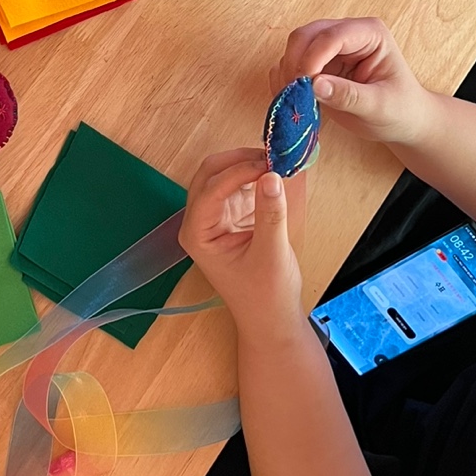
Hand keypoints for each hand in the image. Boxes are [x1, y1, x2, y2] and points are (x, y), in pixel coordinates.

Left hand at [179, 150, 305, 342]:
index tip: (267, 164)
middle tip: (271, 155)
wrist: (272, 319)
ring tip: (278, 162)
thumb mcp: (271, 253)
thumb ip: (270, 213)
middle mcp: (200, 222)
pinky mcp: (233, 217)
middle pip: (211, 175)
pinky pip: (240, 187)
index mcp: (197, 234)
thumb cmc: (266, 295)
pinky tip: (277, 175)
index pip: (211, 190)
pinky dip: (257, 178)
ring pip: (225, 176)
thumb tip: (271, 176)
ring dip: (249, 166)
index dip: (238, 172)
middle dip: (239, 161)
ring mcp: (216, 218)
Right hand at [279, 18, 436, 145]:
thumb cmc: (400, 110)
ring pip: (295, 49)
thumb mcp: (379, 106)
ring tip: (296, 101)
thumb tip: (315, 85)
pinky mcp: (318, 65)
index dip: (314, 57)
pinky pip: (291, 65)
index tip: (305, 85)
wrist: (402, 121)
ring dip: (288, 73)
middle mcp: (347, 34)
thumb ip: (349, 95)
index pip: (333, 36)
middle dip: (296, 63)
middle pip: (306, 35)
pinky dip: (285, 81)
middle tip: (295, 93)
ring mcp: (330, 48)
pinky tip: (294, 100)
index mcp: (370, 34)